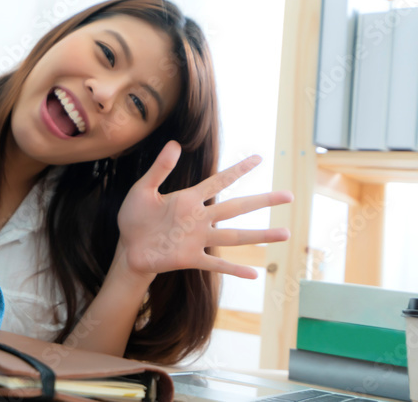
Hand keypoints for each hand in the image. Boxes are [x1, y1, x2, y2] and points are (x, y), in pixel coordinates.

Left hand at [116, 141, 291, 279]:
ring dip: (260, 235)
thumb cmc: (135, 217)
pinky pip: (215, 263)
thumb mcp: (143, 189)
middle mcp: (199, 218)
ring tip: (286, 233)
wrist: (128, 248)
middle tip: (289, 195)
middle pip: (236, 207)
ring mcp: (197, 239)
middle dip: (262, 200)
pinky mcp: (190, 258)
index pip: (219, 181)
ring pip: (234, 236)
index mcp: (188, 199)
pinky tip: (254, 273)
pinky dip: (233, 269)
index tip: (259, 158)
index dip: (238, 170)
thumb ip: (159, 169)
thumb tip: (175, 144)